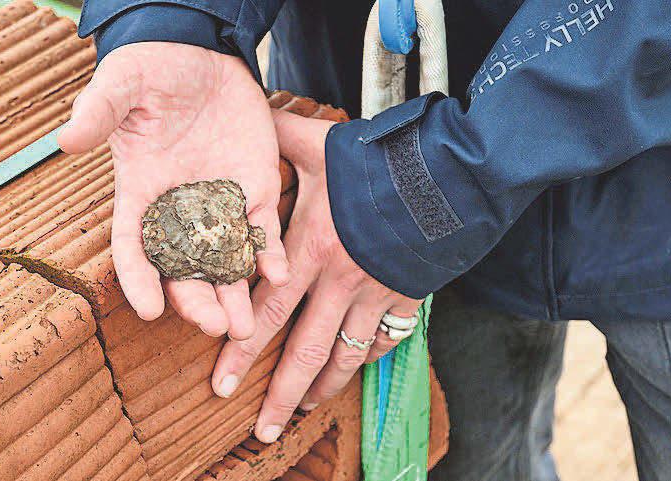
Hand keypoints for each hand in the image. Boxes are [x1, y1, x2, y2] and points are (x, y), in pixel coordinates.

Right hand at [58, 42, 288, 338]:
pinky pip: (263, 232)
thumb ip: (100, 111)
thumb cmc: (154, 70)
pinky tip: (280, 276)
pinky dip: (270, 255)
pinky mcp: (255, 193)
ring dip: (235, 294)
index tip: (150, 310)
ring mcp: (220, 206)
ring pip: (225, 261)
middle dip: (198, 300)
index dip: (139, 279)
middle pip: (184, 268)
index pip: (134, 246)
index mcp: (141, 193)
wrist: (203, 58)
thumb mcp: (123, 84)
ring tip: (246, 328)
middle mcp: (180, 210)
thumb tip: (67, 139)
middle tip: (214, 327)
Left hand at [210, 109, 422, 442]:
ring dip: (321, 388)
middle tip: (260, 430)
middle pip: (302, 349)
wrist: (450, 171)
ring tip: (301, 413)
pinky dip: (370, 358)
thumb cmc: (380, 158)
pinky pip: (387, 338)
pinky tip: (354, 370)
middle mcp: (339, 281)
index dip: (239, 350)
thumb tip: (246, 118)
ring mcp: (376, 293)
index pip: (265, 310)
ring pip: (345, 355)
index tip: (220, 383)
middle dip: (277, 394)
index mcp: (310, 248)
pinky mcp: (407, 294)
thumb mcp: (320, 142)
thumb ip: (277, 138)